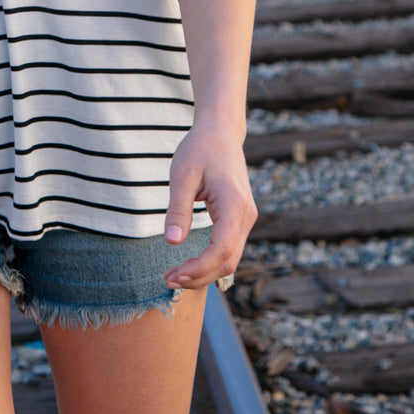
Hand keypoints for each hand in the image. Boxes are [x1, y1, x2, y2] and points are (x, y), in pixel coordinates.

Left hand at [162, 122, 255, 290]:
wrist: (220, 133)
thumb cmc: (199, 150)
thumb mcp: (182, 175)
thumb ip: (178, 209)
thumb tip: (172, 242)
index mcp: (234, 204)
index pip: (222, 249)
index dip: (200, 268)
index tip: (175, 275)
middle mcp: (246, 215)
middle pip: (228, 261)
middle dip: (199, 276)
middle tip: (167, 280)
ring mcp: (246, 219)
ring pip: (230, 259)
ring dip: (203, 272)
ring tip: (173, 275)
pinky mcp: (239, 219)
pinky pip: (228, 249)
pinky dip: (209, 262)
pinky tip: (187, 265)